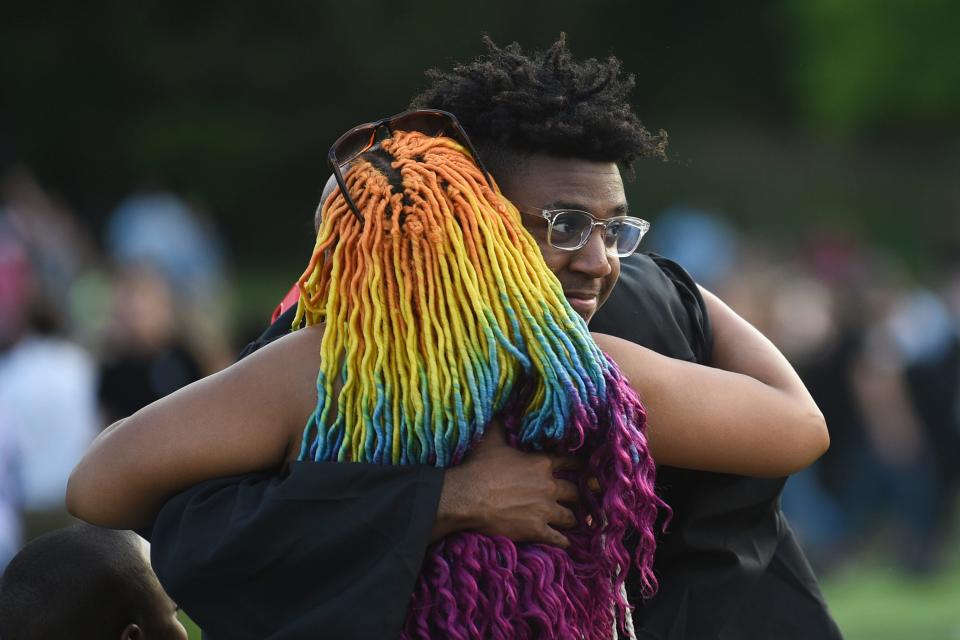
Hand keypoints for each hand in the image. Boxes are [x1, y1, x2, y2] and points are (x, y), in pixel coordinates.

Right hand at [431, 420, 581, 547]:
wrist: (468, 497)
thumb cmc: (479, 467)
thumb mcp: (490, 441)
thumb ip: (499, 425)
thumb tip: (498, 409)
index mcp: (541, 464)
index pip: (570, 462)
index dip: (579, 465)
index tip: (586, 469)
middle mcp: (549, 486)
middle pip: (575, 491)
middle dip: (577, 495)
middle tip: (579, 498)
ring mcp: (544, 510)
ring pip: (570, 516)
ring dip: (572, 518)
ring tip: (572, 521)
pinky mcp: (537, 530)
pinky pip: (558, 539)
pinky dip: (563, 541)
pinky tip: (566, 543)